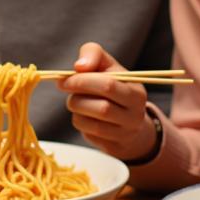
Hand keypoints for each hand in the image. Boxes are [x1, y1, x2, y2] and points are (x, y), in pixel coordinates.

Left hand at [56, 42, 156, 161]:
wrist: (128, 120)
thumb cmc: (113, 86)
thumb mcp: (107, 65)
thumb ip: (93, 54)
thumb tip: (79, 66)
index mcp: (135, 92)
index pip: (108, 86)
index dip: (82, 81)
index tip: (64, 80)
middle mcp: (135, 114)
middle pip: (102, 108)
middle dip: (77, 97)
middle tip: (63, 87)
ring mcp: (125, 133)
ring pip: (92, 123)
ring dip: (76, 110)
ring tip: (76, 101)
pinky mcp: (113, 146)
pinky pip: (89, 134)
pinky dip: (80, 122)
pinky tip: (84, 115)